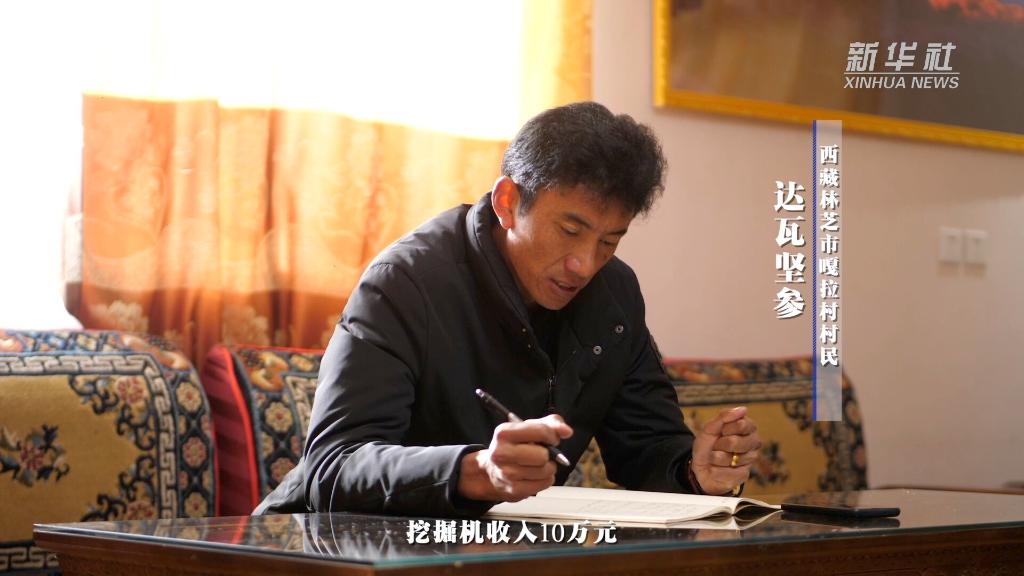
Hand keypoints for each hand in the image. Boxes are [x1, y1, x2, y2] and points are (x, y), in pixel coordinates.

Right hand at [458, 414, 572, 501]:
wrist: (492, 471)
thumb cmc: (515, 446)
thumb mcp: (529, 428)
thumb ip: (551, 424)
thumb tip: (567, 431)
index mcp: (504, 433)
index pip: (540, 431)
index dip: (552, 435)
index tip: (550, 439)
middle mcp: (502, 453)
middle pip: (543, 455)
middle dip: (548, 454)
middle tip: (541, 454)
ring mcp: (507, 473)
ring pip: (545, 470)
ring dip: (548, 467)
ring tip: (537, 465)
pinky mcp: (514, 490)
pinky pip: (545, 483)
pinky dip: (545, 479)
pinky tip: (535, 475)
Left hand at [690, 406, 761, 495]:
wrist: (700, 467)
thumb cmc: (707, 446)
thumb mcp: (709, 429)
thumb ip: (724, 417)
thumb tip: (744, 409)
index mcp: (747, 428)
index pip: (741, 425)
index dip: (725, 429)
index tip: (720, 432)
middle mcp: (753, 443)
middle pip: (736, 442)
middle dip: (719, 444)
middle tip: (716, 446)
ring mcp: (750, 460)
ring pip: (730, 459)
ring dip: (716, 458)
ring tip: (715, 457)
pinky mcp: (744, 475)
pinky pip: (728, 472)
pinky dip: (716, 470)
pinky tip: (717, 469)